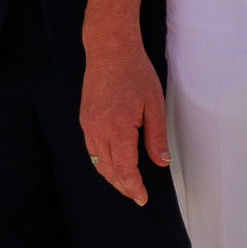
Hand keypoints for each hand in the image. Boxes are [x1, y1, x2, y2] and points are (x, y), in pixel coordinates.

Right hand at [79, 16, 170, 205]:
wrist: (109, 50)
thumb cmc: (135, 73)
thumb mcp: (154, 104)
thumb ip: (156, 137)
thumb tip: (161, 163)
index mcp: (118, 127)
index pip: (124, 168)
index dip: (133, 186)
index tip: (142, 198)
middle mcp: (98, 129)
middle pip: (108, 170)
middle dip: (123, 186)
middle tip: (137, 196)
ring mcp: (88, 124)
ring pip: (97, 162)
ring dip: (112, 177)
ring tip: (127, 185)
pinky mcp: (84, 119)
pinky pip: (92, 149)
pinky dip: (102, 162)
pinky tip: (114, 165)